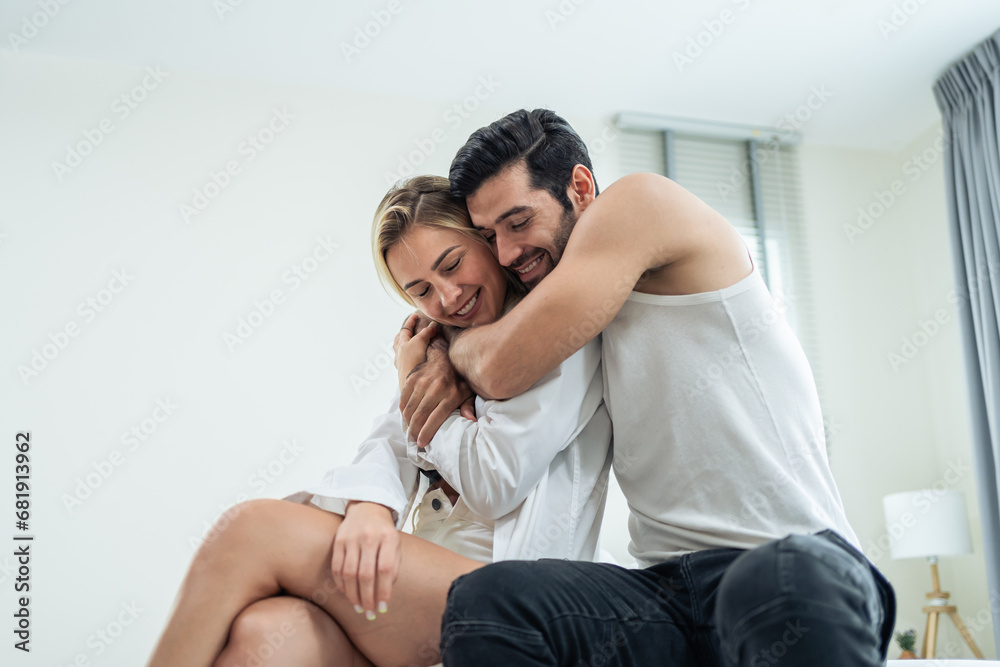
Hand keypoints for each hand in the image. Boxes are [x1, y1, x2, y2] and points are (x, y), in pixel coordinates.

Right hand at [330, 501, 399, 618]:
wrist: (367, 507)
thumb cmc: (384, 532)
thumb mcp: (396, 545)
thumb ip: (393, 567)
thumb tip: (384, 595)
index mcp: (388, 538)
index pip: (386, 569)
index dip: (383, 591)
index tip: (382, 607)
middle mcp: (369, 537)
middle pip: (366, 574)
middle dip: (367, 597)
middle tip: (368, 613)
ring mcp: (352, 538)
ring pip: (349, 573)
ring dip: (352, 594)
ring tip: (358, 606)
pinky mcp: (338, 540)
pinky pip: (337, 567)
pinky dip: (341, 583)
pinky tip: (346, 592)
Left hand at [393, 313, 434, 369]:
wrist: (409, 380)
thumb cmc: (413, 360)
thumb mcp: (420, 342)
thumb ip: (426, 333)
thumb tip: (433, 324)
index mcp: (402, 344)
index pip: (405, 329)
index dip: (411, 321)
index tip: (415, 315)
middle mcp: (399, 353)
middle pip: (399, 340)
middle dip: (403, 333)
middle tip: (408, 329)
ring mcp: (401, 363)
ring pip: (400, 351)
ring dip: (403, 345)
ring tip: (408, 343)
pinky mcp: (405, 372)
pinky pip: (403, 360)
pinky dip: (406, 356)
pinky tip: (409, 358)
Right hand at [400, 341, 475, 446]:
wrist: (445, 355)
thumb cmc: (458, 378)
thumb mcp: (468, 392)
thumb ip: (468, 406)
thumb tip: (471, 421)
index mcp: (451, 394)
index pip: (435, 418)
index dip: (426, 433)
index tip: (422, 443)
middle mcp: (436, 388)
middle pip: (420, 416)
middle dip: (415, 431)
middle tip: (414, 439)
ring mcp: (422, 382)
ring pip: (409, 409)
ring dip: (408, 423)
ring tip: (410, 430)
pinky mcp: (412, 378)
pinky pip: (403, 399)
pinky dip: (403, 411)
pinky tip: (407, 417)